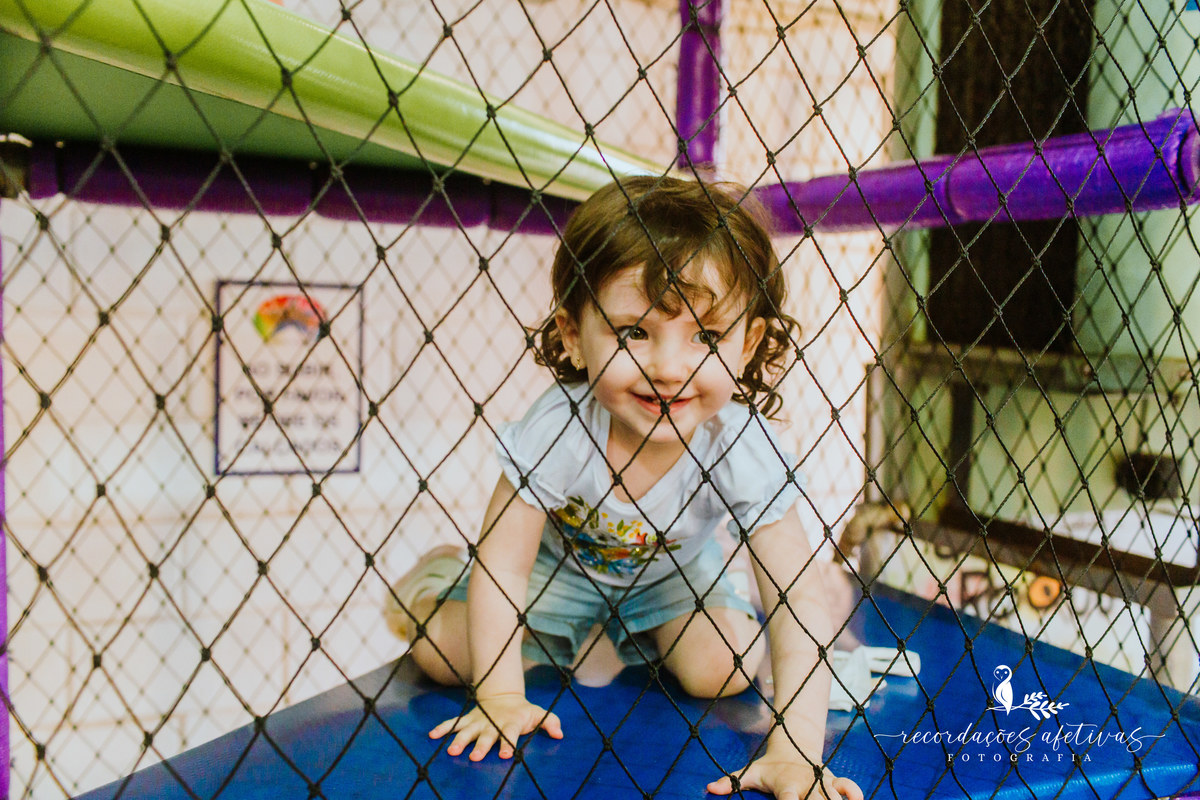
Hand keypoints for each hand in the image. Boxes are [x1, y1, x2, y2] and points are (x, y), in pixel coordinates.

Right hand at [429, 692, 562, 760]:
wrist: (503, 696)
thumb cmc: (523, 712)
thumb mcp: (538, 714)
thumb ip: (550, 722)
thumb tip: (560, 733)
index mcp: (511, 722)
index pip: (510, 733)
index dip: (508, 743)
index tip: (505, 755)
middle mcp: (492, 722)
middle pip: (486, 735)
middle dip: (481, 746)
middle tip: (475, 757)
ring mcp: (478, 721)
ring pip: (467, 730)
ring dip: (459, 740)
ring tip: (452, 751)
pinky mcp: (467, 719)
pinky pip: (453, 723)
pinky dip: (443, 728)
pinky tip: (432, 736)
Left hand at [707, 755, 862, 799]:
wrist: (792, 746)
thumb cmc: (769, 767)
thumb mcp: (750, 772)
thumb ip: (732, 781)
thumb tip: (710, 787)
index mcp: (785, 785)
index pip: (788, 799)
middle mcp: (806, 784)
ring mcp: (821, 782)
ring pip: (834, 795)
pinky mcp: (833, 780)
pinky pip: (849, 787)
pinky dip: (854, 793)